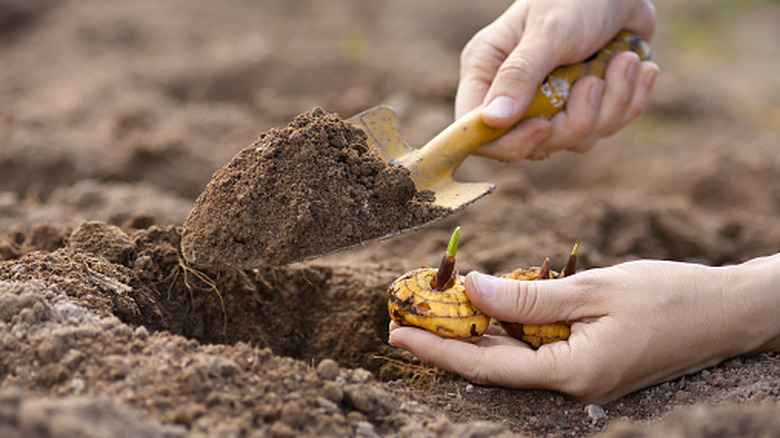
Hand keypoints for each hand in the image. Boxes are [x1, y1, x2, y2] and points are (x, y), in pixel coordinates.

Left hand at [388, 255, 779, 402]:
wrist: (727, 311)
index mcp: (572, 375)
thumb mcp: (593, 291)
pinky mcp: (587, 361)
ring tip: (433, 306)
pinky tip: (485, 306)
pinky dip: (508, 326)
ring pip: (512, 355)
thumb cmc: (669, 297)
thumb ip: (528, 295)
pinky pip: (536, 346)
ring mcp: (579, 375)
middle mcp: (570, 383)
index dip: (438, 349)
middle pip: (493, 364)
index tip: (396, 333)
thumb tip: (472, 290)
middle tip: (403, 316)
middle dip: (447, 340)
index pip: (486, 368)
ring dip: (474, 332)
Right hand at [456, 0, 658, 160]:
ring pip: (575, 139)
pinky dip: (629, 100)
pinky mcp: (585, 106)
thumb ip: (519, 75)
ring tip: (625, 61)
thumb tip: (492, 120)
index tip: (543, 126)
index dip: (509, 141)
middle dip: (574, 121)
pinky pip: (605, 128)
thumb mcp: (547, 32)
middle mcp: (513, 94)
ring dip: (611, 105)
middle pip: (533, 144)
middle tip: (594, 83)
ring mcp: (551, 103)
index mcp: (486, 72)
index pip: (477, 130)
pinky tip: (637, 68)